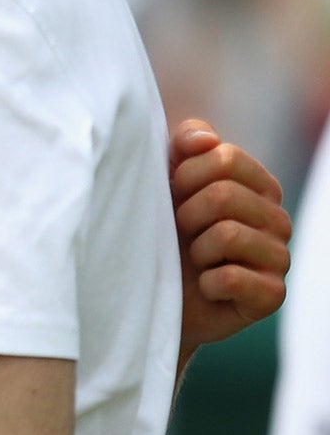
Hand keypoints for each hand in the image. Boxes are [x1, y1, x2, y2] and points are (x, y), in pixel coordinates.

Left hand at [171, 118, 291, 353]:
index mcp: (259, 185)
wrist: (155, 293)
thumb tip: (205, 139)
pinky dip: (205, 283)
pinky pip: (230, 279)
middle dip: (186, 215)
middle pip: (224, 195)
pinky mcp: (271, 295)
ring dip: (195, 250)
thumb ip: (184, 145)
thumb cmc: (164, 229)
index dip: (184, 175)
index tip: (173, 194)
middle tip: (182, 233)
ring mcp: (279, 258)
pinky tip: (207, 287)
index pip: (225, 157)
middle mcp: (277, 219)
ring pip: (228, 235)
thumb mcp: (167, 178)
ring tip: (195, 259)